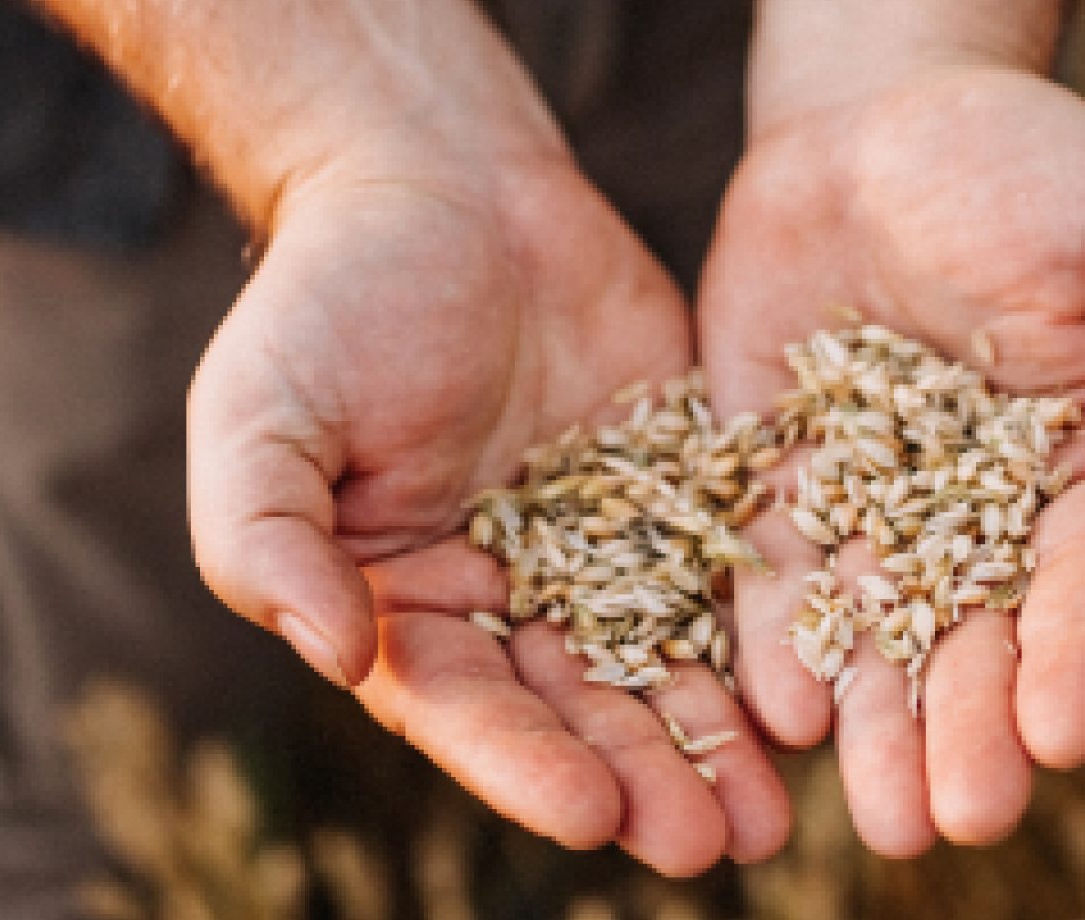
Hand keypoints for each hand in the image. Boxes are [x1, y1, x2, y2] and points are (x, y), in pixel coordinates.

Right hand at [25, 0, 789, 876]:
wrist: (445, 180)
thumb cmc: (329, 298)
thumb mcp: (261, 412)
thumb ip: (269, 538)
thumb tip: (329, 651)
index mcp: (407, 607)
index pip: (466, 710)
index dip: (526, 765)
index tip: (590, 815)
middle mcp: (509, 602)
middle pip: (582, 713)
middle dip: (644, 782)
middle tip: (709, 847)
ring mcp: (606, 552)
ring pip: (668, 668)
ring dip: (718, 747)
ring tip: (776, 822)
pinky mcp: (684, 494)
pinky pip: (733, 578)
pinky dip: (771, 641)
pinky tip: (823, 694)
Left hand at [698, 64, 1084, 854]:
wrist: (880, 118)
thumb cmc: (1038, 165)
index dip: (1077, 659)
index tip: (1061, 737)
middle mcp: (980, 513)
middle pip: (977, 638)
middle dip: (968, 730)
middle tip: (959, 818)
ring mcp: (872, 507)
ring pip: (875, 638)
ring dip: (877, 729)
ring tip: (882, 816)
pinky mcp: (777, 484)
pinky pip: (772, 578)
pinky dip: (776, 648)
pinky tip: (778, 714)